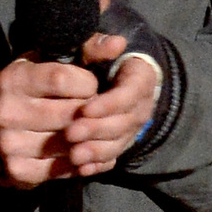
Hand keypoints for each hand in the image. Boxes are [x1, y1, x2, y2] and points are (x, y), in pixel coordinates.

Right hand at [0, 0, 160, 184]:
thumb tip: (119, 43)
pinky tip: (82, 148)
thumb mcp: (60, 57)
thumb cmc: (41, 80)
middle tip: (92, 109)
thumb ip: (91, 48)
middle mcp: (4, 111)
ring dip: (88, 138)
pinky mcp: (17, 169)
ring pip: (70, 144)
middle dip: (91, 112)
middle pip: (70, 116)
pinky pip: (61, 169)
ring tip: (88, 127)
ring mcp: (7, 143)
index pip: (63, 79)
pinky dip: (79, 162)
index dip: (87, 83)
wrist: (10, 115)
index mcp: (14, 78)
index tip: (89, 84)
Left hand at [64, 26, 159, 175]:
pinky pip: (113, 157)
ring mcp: (132, 127)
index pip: (129, 93)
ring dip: (97, 151)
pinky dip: (98, 165)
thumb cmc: (98, 58)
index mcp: (140, 78)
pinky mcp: (121, 142)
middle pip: (124, 122)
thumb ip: (100, 44)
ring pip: (119, 143)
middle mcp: (141, 105)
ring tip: (74, 156)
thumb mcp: (96, 47)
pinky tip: (81, 169)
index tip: (84, 108)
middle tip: (70, 133)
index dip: (109, 103)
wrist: (113, 74)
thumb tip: (116, 42)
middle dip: (97, 130)